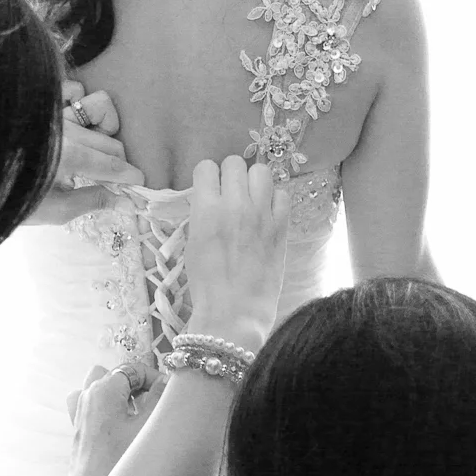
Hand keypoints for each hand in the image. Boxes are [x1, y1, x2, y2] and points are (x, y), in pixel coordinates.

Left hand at [27, 80, 144, 224]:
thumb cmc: (9, 196)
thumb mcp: (52, 210)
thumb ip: (91, 202)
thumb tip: (124, 200)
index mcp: (68, 156)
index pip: (112, 164)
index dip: (129, 176)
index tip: (140, 184)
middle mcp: (65, 126)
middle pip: (110, 141)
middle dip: (117, 162)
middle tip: (108, 180)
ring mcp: (53, 109)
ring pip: (98, 111)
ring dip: (103, 130)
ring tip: (90, 152)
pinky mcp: (43, 99)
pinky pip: (74, 91)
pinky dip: (79, 104)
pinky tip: (70, 126)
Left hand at [59, 362, 165, 475]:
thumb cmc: (123, 463)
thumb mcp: (151, 427)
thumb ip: (162, 398)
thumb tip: (167, 381)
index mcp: (101, 390)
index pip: (132, 368)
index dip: (155, 377)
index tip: (170, 394)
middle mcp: (85, 400)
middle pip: (110, 376)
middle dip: (134, 384)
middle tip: (155, 403)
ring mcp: (79, 419)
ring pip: (97, 392)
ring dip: (118, 397)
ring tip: (139, 416)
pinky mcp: (80, 438)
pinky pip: (92, 412)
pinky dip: (108, 414)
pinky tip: (124, 433)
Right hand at [184, 156, 289, 351]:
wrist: (234, 312)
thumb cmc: (206, 284)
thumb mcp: (193, 244)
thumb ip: (202, 215)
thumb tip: (212, 200)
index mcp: (205, 210)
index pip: (206, 167)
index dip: (207, 178)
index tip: (210, 190)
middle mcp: (234, 204)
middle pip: (234, 163)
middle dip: (230, 175)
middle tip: (231, 194)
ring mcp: (261, 213)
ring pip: (260, 170)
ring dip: (253, 181)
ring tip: (251, 199)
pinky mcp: (281, 225)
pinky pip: (282, 194)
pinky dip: (274, 200)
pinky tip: (268, 214)